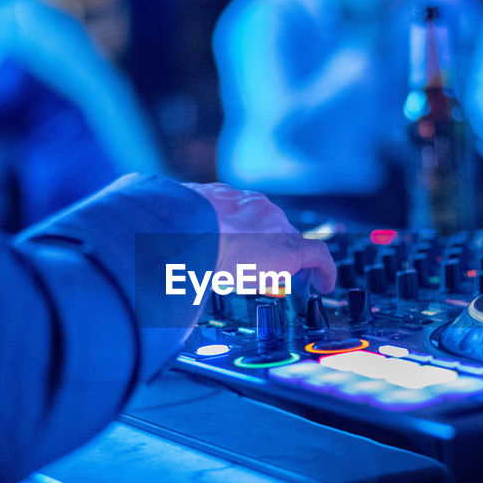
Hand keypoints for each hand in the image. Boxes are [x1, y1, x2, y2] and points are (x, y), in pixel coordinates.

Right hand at [183, 183, 336, 292]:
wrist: (193, 232)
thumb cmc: (177, 232)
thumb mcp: (173, 225)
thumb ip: (176, 231)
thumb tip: (158, 249)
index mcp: (225, 198)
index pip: (244, 215)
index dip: (246, 233)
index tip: (242, 247)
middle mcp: (255, 207)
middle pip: (271, 228)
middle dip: (268, 248)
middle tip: (262, 270)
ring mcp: (275, 226)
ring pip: (291, 242)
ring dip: (290, 260)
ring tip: (292, 279)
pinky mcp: (291, 249)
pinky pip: (318, 256)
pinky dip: (324, 270)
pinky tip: (325, 284)